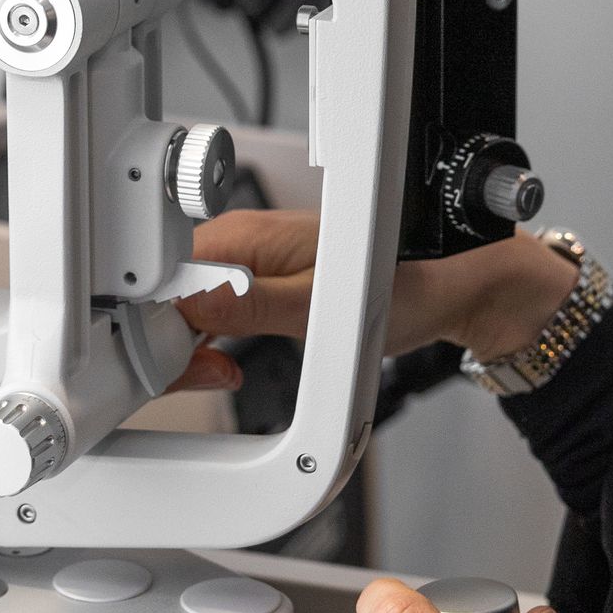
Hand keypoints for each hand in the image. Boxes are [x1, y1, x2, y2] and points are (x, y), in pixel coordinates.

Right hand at [181, 210, 578, 365]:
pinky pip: (213, 310)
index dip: (158, 326)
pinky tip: (223, 364)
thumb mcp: (323, 311)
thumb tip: (193, 306)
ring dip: (189, 345)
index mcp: (246, 236)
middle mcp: (243, 242)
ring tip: (217, 373)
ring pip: (188, 304)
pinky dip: (209, 341)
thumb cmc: (407, 285)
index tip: (173, 364)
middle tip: (206, 376)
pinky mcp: (262, 282)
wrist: (454, 286)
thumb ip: (251, 308)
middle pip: (170, 292)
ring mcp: (251, 262)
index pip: (167, 278)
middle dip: (171, 341)